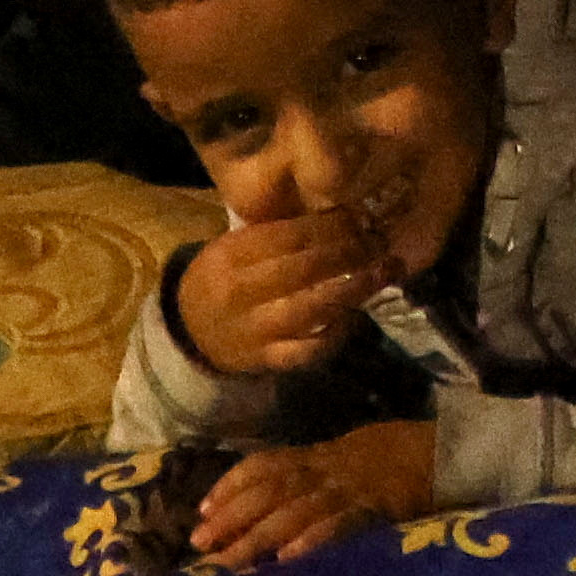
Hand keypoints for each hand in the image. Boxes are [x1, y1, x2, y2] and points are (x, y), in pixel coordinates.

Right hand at [177, 199, 393, 375]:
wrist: (191, 334)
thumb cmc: (222, 279)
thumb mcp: (235, 247)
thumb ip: (276, 232)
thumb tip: (341, 214)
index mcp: (231, 255)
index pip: (290, 235)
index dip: (333, 225)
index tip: (362, 216)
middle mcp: (241, 291)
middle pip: (305, 268)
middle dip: (350, 252)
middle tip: (380, 242)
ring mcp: (255, 330)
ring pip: (312, 309)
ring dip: (354, 289)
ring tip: (384, 272)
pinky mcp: (266, 360)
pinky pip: (308, 350)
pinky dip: (336, 334)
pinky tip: (356, 316)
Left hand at [191, 421, 437, 568]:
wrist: (449, 449)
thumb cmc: (400, 453)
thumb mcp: (351, 454)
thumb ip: (318, 471)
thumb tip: (278, 498)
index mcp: (320, 454)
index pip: (265, 465)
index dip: (231, 486)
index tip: (201, 511)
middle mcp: (327, 469)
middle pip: (269, 492)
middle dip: (232, 519)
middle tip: (200, 546)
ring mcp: (350, 488)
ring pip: (293, 512)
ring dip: (258, 538)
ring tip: (229, 562)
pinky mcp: (376, 508)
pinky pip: (340, 524)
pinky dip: (313, 539)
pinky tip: (288, 558)